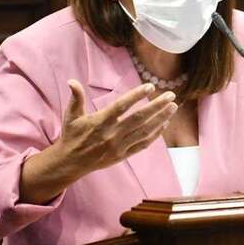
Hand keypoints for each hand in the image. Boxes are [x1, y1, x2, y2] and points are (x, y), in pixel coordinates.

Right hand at [20, 80, 177, 204]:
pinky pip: (142, 144)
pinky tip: (164, 124)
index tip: (150, 86)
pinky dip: (155, 135)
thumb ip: (76, 98)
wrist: (70, 163)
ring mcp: (119, 146)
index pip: (121, 106)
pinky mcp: (123, 155)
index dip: (136, 95)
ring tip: (173, 107)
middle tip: (171, 95)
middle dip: (157, 106)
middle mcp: (112, 134)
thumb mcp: (71, 116)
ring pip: (144, 131)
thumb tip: (72, 81)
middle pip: (139, 118)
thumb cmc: (72, 136)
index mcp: (100, 122)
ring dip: (160, 119)